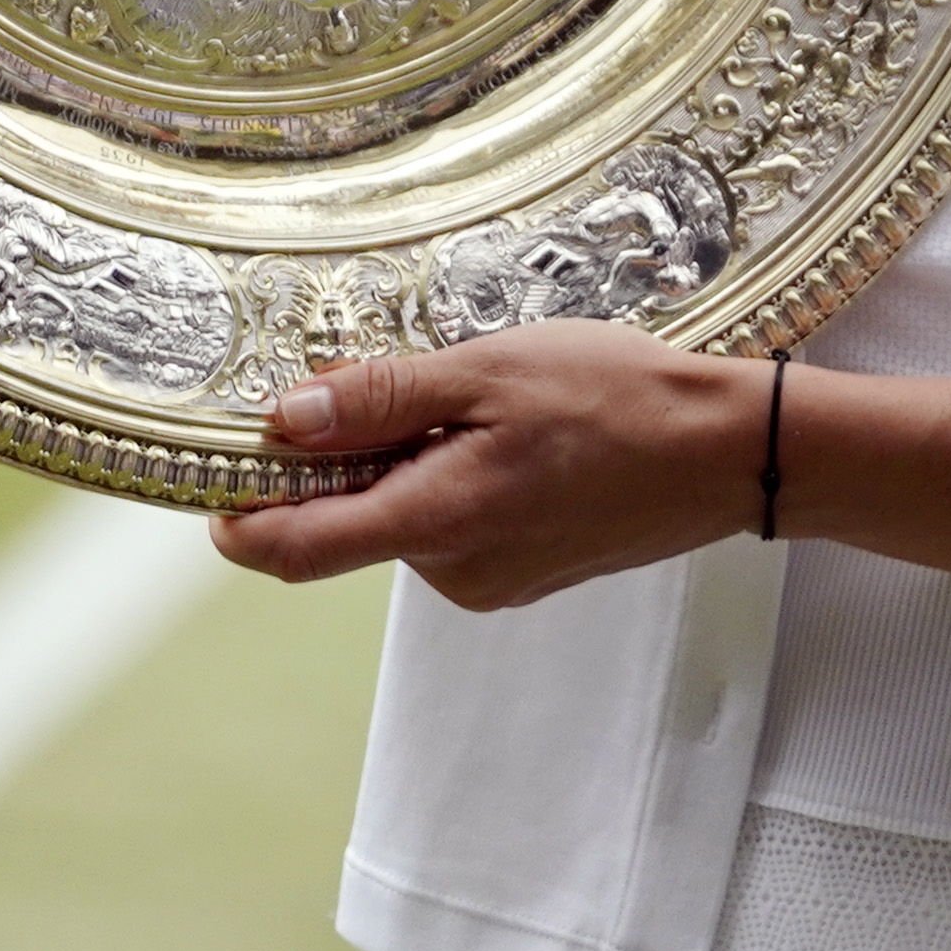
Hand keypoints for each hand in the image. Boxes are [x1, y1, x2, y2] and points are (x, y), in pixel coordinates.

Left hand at [209, 320, 771, 611]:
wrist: (730, 452)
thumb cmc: (622, 398)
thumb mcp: (491, 371)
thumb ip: (383, 399)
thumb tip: (286, 420)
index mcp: (436, 520)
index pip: (291, 550)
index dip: (235, 516)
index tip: (220, 465)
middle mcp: (453, 570)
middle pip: (346, 527)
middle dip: (342, 462)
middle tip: (390, 382)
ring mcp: (491, 580)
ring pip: (402, 522)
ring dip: (406, 465)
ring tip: (481, 401)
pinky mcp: (522, 575)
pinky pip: (451, 529)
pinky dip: (452, 481)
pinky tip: (512, 434)